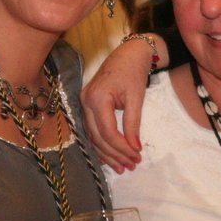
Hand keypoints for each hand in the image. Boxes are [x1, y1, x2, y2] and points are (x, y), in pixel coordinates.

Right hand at [81, 35, 166, 171]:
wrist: (128, 54)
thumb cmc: (133, 72)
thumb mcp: (136, 98)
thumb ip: (133, 124)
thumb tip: (134, 147)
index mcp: (97, 98)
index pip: (107, 131)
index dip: (121, 147)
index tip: (136, 156)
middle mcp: (85, 101)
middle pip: (97, 137)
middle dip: (114, 154)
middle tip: (130, 166)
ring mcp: (83, 103)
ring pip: (93, 136)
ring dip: (107, 152)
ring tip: (122, 166)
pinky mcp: (87, 104)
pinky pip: (92, 129)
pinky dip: (102, 143)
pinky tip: (111, 155)